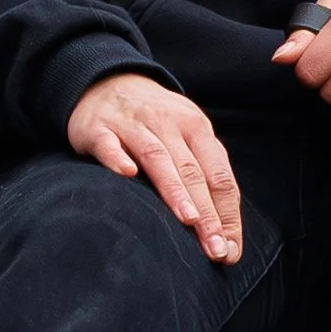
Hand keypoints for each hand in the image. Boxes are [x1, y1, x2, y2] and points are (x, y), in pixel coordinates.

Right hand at [66, 71, 243, 261]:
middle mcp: (169, 124)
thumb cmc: (155, 121)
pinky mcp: (99, 128)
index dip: (227, 214)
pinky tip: (127, 174)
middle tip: (215, 248)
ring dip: (174, 190)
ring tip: (188, 220)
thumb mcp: (187, 135)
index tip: (230, 250)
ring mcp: (133, 124)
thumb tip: (224, 228)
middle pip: (193, 171)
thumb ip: (204, 172)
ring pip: (158, 157)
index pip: (219, 176)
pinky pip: (109, 144)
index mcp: (197, 128)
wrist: (107, 81)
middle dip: (207, 214)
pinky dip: (118, 158)